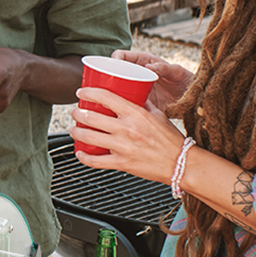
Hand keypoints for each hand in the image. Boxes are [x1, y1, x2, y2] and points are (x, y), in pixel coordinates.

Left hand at [68, 87, 186, 183]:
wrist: (181, 163)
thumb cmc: (171, 140)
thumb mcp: (158, 115)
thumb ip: (143, 104)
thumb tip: (133, 92)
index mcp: (136, 114)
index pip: (106, 97)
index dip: (88, 92)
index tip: (80, 92)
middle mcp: (127, 129)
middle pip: (92, 117)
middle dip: (78, 113)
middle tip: (76, 112)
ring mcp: (123, 147)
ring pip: (89, 137)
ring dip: (76, 132)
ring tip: (74, 129)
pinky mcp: (122, 163)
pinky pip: (96, 161)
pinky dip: (84, 157)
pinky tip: (80, 152)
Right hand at [111, 50, 191, 112]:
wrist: (192, 100)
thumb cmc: (186, 82)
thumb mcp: (178, 73)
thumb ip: (165, 68)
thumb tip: (149, 66)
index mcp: (143, 61)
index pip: (122, 56)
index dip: (114, 59)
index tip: (112, 66)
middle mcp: (136, 74)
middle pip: (114, 72)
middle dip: (105, 77)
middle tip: (103, 85)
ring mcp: (135, 88)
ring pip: (115, 88)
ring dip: (108, 92)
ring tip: (104, 99)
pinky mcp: (136, 102)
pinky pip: (123, 102)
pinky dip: (116, 105)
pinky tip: (113, 110)